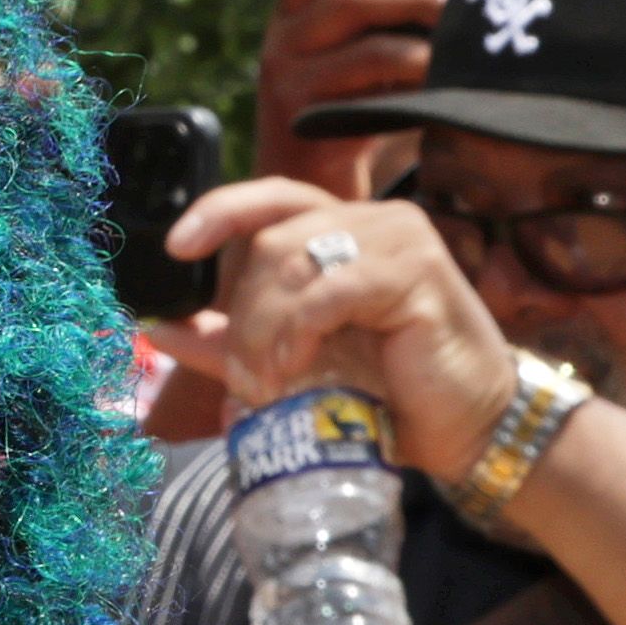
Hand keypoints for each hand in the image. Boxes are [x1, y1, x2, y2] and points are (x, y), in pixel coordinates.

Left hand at [161, 178, 521, 484]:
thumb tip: (161, 329)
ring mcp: (400, 241)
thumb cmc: (387, 392)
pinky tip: (294, 370)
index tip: (176, 248)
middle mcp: (373, 221)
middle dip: (242, 314)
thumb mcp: (293, 363)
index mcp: (344, 230)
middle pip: (272, 242)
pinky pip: (332, 290)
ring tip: (267, 383)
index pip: (273, 197)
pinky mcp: (418, 273)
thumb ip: (229, 342)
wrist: (464, 426)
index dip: (220, 211)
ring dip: (264, 330)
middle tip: (243, 378)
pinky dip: (300, 331)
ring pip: (296, 263)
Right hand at [254, 0, 448, 198]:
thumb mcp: (347, 48)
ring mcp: (290, 89)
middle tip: (454, 3)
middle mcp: (280, 46)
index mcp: (289, 14)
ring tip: (454, 53)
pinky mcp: (312, 129)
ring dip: (422, 48)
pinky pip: (375, 102)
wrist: (305, 182)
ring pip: (369, 52)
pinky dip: (414, 92)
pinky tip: (438, 92)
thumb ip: (375, 15)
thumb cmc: (346, 102)